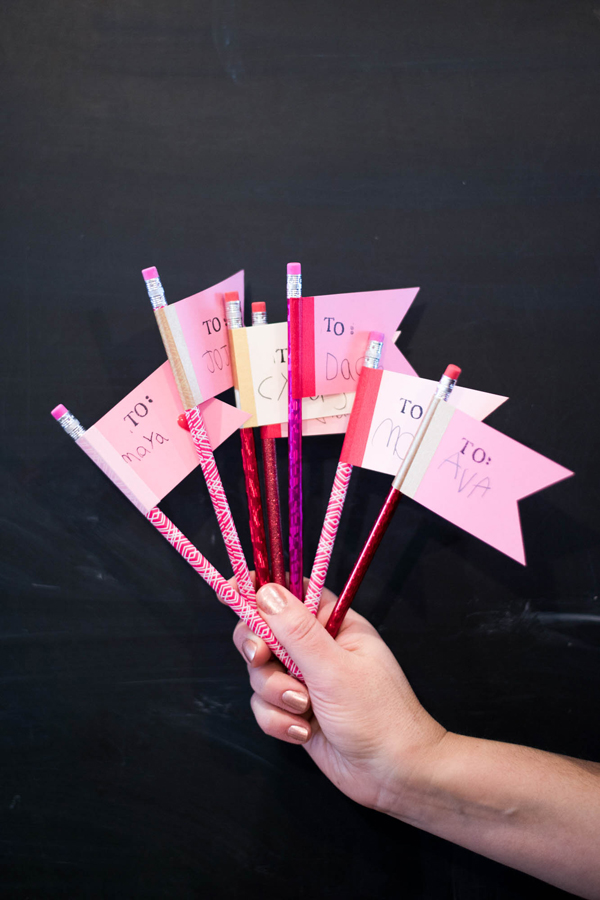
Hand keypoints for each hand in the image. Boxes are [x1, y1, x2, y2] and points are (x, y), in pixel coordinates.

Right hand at [232, 581, 445, 813]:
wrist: (394, 775)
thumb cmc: (378, 715)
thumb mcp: (334, 668)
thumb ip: (296, 631)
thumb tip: (266, 591)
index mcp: (334, 623)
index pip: (291, 591)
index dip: (260, 587)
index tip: (231, 588)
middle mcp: (317, 647)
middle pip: (263, 630)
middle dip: (258, 649)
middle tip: (262, 659)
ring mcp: (305, 680)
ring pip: (260, 673)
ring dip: (275, 693)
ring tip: (304, 708)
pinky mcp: (295, 711)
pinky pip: (264, 706)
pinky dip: (277, 720)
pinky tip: (304, 732)